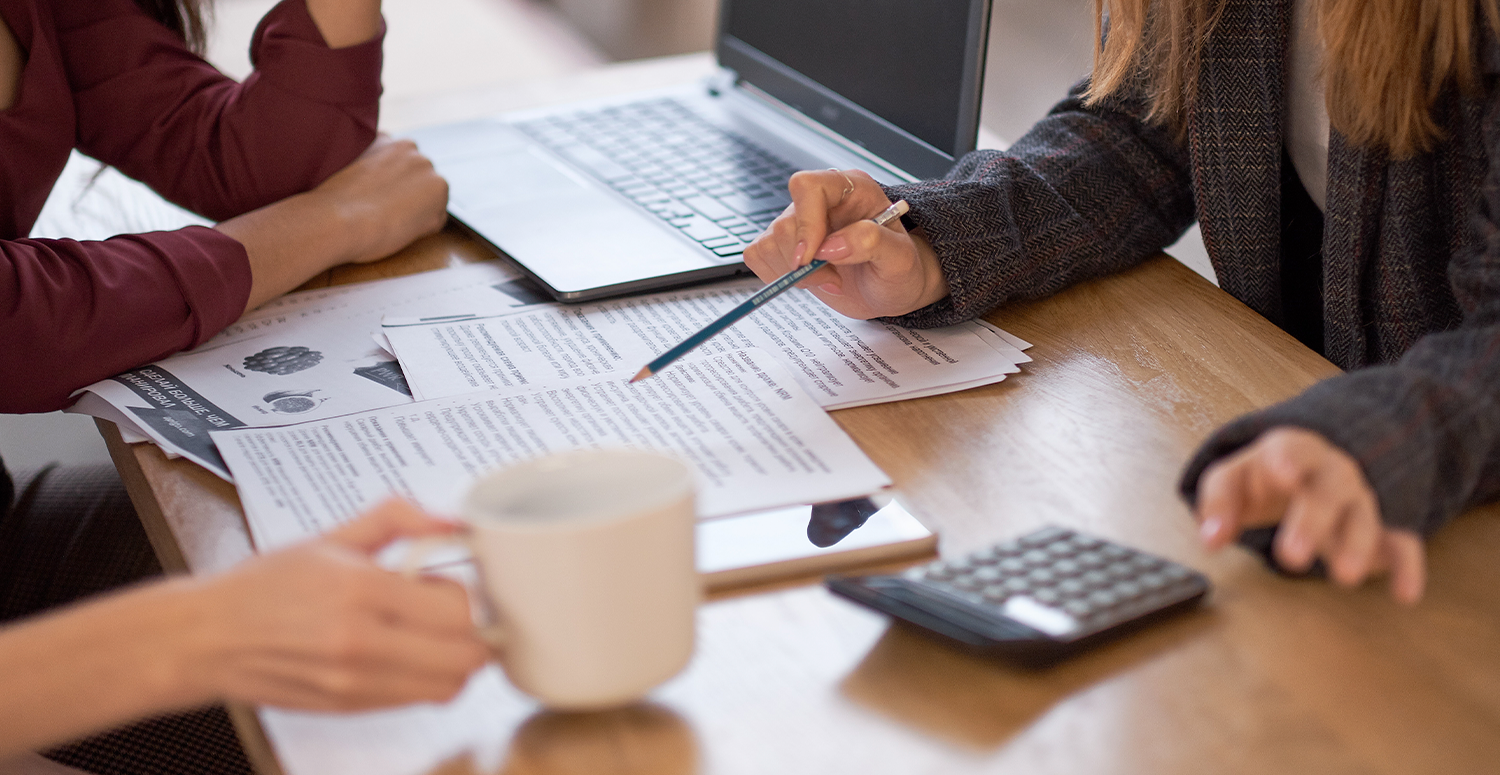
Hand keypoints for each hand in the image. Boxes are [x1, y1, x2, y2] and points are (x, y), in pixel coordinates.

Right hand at [181, 500, 488, 710]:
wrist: (207, 639)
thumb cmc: (262, 588)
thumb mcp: (331, 537)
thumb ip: (397, 519)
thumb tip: (448, 519)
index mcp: (359, 591)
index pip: (456, 608)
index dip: (465, 594)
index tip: (447, 583)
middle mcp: (360, 643)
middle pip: (465, 655)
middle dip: (471, 631)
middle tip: (449, 612)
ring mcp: (356, 683)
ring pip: (449, 686)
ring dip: (455, 660)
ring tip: (431, 635)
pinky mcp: (351, 707)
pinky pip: (419, 701)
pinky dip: (428, 679)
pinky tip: (407, 654)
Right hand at [221, 135, 449, 311]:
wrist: (334, 218)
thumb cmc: (327, 201)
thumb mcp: (341, 171)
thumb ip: (361, 166)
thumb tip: (361, 180)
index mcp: (383, 139)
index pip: (398, 166)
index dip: (388, 188)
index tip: (374, 201)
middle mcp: (409, 147)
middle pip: (416, 180)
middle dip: (405, 198)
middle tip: (379, 213)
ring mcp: (427, 168)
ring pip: (428, 199)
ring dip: (414, 213)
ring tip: (385, 222)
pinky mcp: (439, 192)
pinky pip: (435, 218)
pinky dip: (421, 229)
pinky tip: (396, 230)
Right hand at [742, 169, 947, 319]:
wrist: (891, 288)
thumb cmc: (900, 268)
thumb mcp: (900, 258)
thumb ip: (871, 243)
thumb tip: (830, 246)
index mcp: (850, 188)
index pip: (808, 187)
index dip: (805, 222)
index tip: (812, 257)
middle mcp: (820, 201)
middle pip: (785, 224)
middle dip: (807, 264)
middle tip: (836, 279)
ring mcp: (798, 223)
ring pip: (769, 243)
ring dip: (796, 274)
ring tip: (830, 279)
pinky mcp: (783, 246)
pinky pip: (758, 256)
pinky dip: (778, 277)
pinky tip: (809, 280)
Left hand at [1195, 427, 1425, 603]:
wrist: (1305, 469)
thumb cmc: (1263, 478)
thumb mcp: (1231, 480)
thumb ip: (1218, 504)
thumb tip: (1211, 539)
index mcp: (1292, 452)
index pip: (1293, 449)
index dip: (1289, 460)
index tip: (1283, 474)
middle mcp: (1332, 472)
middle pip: (1329, 490)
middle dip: (1312, 521)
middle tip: (1291, 556)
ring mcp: (1359, 500)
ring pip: (1364, 517)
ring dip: (1356, 545)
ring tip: (1344, 577)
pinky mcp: (1380, 529)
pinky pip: (1401, 544)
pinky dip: (1406, 567)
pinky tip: (1405, 594)